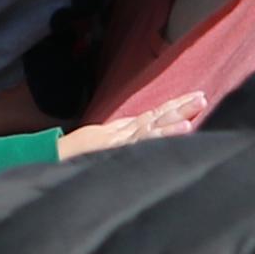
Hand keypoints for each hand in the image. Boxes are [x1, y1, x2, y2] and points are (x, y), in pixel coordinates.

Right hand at [58, 94, 208, 159]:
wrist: (52, 157)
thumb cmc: (73, 156)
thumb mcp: (98, 149)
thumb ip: (115, 144)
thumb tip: (135, 145)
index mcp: (121, 131)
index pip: (152, 117)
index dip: (171, 109)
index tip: (191, 100)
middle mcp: (124, 132)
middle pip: (156, 116)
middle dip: (180, 106)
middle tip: (202, 96)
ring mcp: (122, 139)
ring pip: (154, 125)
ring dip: (176, 116)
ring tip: (197, 107)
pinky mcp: (119, 148)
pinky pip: (146, 139)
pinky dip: (166, 133)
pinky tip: (184, 129)